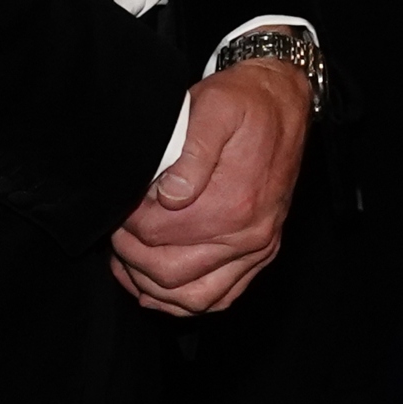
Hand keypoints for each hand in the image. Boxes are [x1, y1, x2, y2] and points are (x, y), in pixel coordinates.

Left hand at [110, 58, 308, 314]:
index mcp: (233, 202)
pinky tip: (159, 287)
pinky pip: (221, 297)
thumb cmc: (245, 103)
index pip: (158, 234)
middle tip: (116, 231)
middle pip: (169, 273)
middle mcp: (248, 235)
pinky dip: (185, 301)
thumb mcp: (214, 107)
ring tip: (127, 262)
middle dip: (131, 256)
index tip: (118, 206)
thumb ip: (191, 150)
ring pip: (193, 298)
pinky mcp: (262, 254)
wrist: (286, 102)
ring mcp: (258, 249)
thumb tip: (169, 194)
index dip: (127, 224)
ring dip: (152, 286)